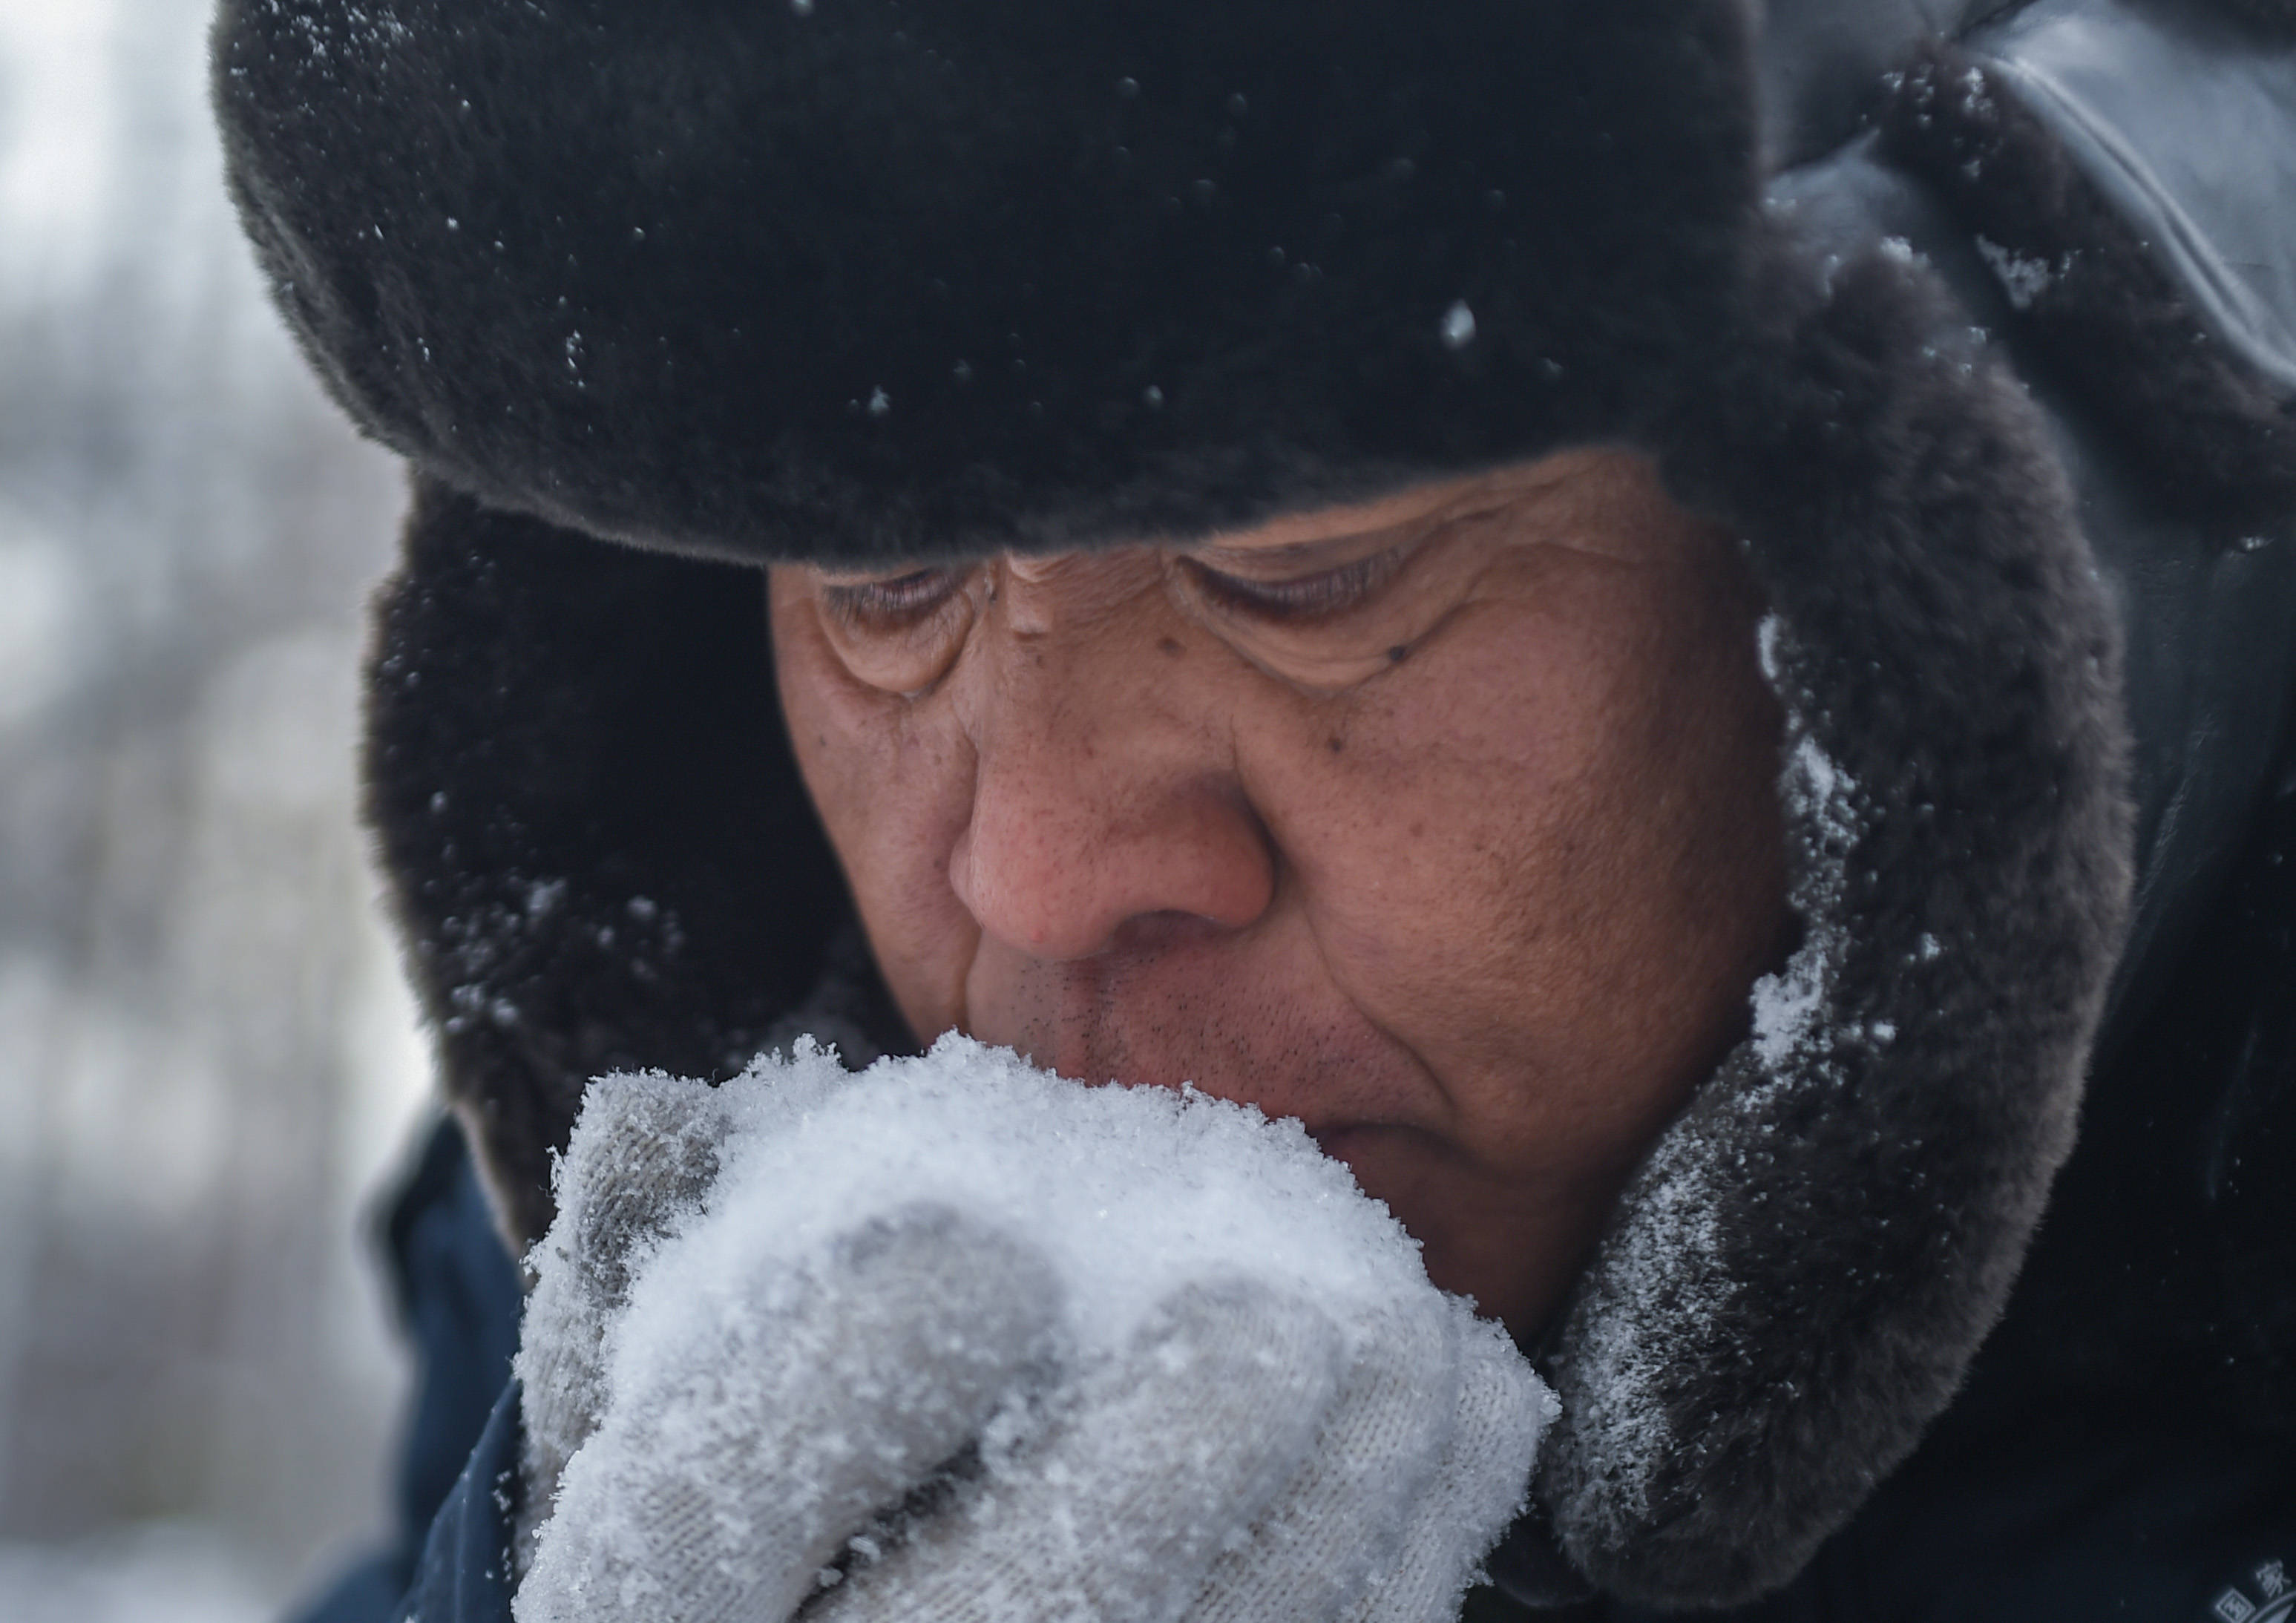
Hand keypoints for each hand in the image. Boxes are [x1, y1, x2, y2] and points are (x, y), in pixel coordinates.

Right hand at [512, 1041, 1551, 1622]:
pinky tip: (1460, 1435)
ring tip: (1417, 1355)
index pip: (705, 1515)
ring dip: (1324, 1527)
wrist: (843, 1606)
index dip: (849, 1380)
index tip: (994, 1259)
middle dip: (1151, 1483)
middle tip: (1279, 1321)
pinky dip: (1392, 1569)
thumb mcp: (663, 1357)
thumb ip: (662, 1242)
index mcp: (638, 1601)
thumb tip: (654, 1118)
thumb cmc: (739, 1466)